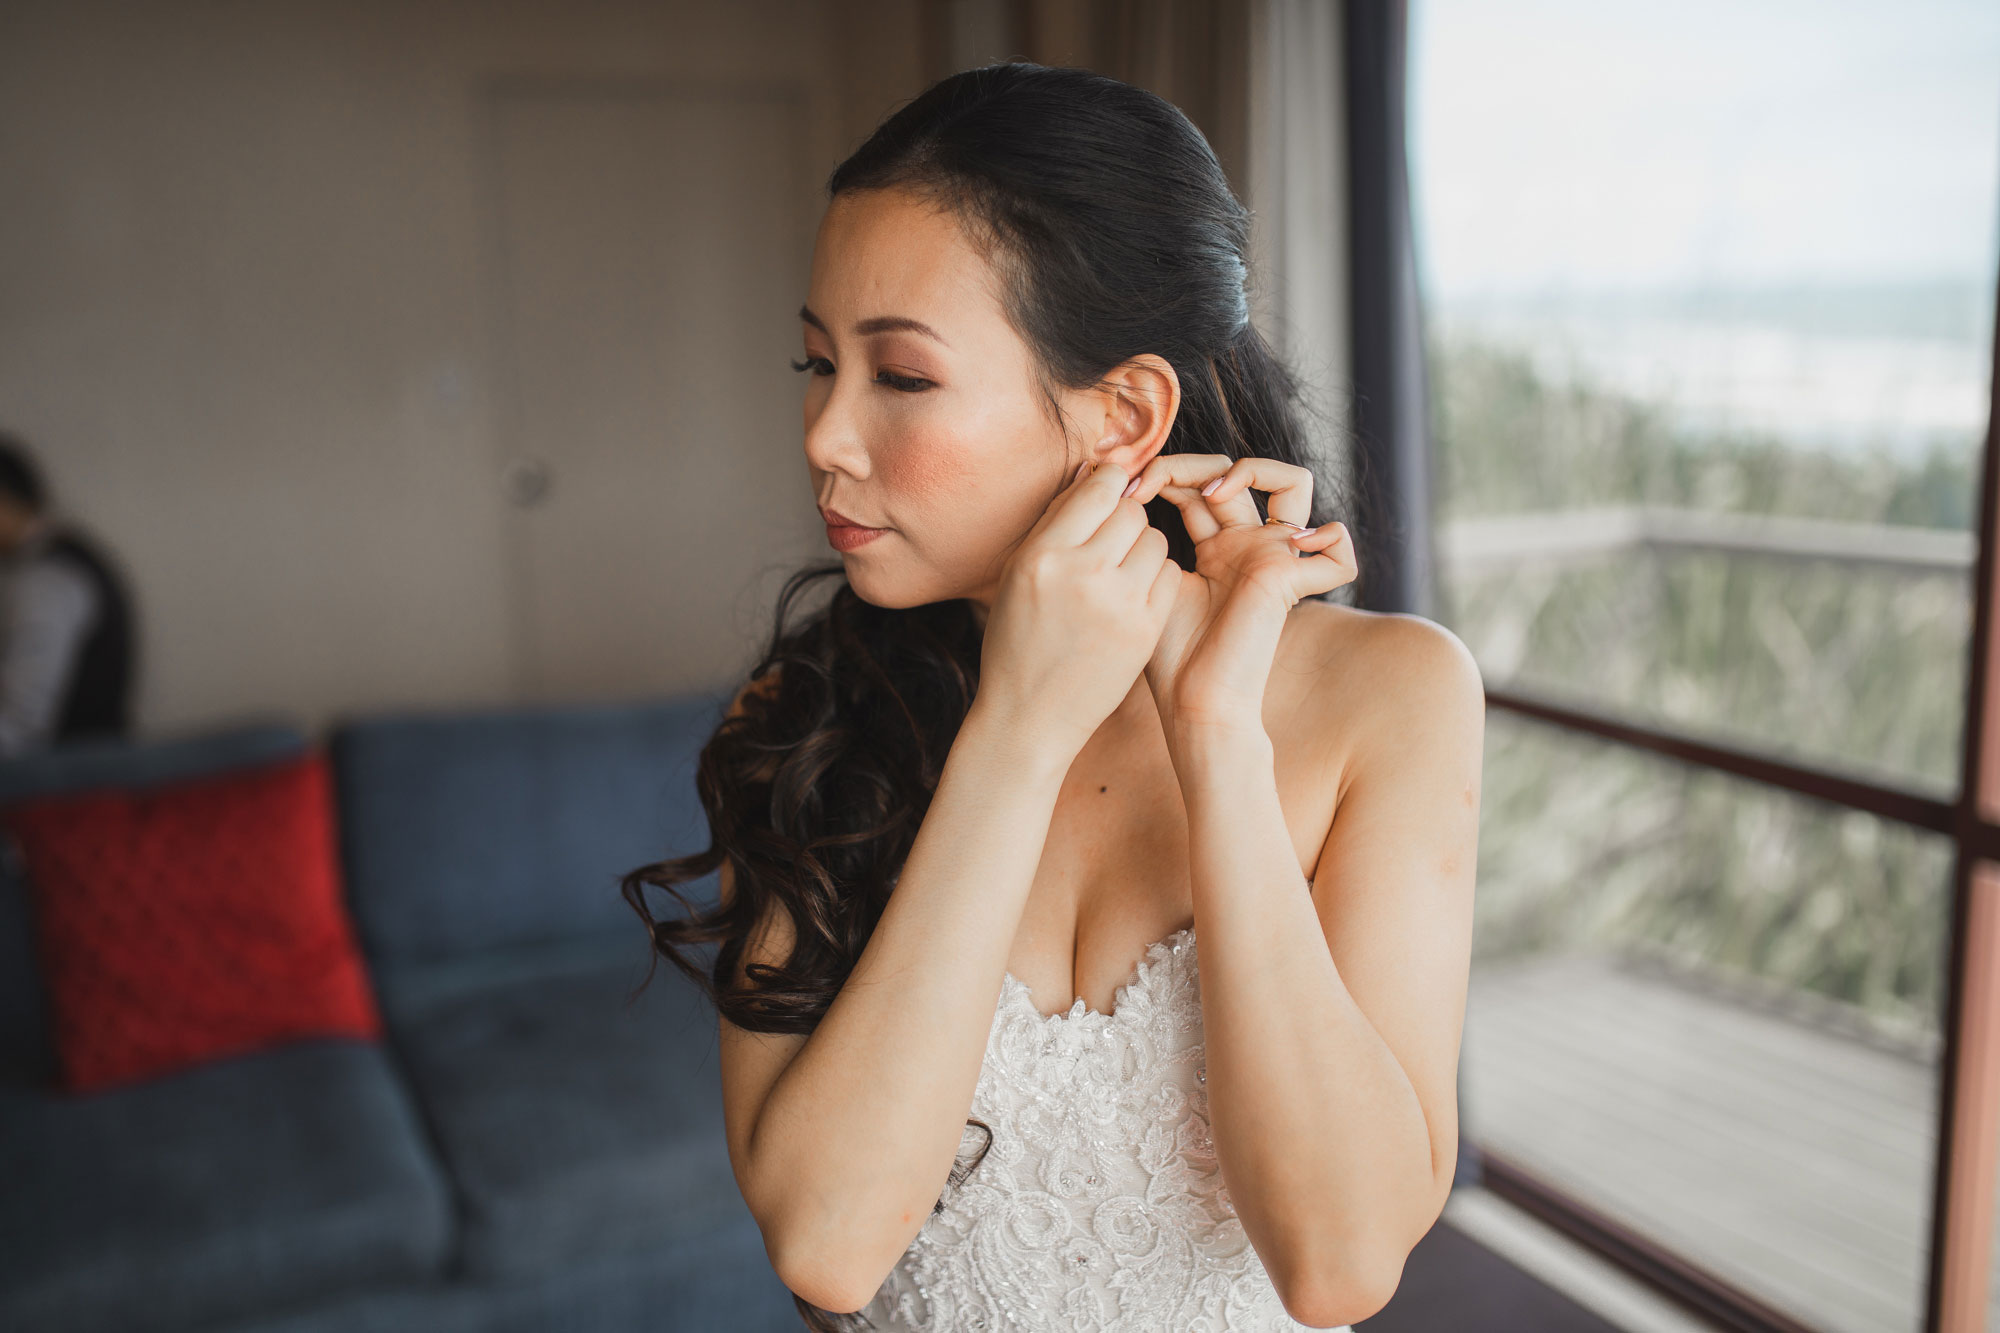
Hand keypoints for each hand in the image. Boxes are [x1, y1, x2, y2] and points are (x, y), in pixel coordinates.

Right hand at [974, 459, 1181, 760]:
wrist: (1030, 717)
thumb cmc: (1018, 641)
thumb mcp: (1016, 575)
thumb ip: (1054, 524)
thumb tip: (1093, 473)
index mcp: (1042, 556)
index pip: (1098, 487)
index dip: (1108, 483)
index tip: (1108, 492)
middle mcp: (1082, 574)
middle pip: (1131, 511)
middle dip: (1124, 517)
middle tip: (1109, 540)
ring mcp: (1119, 604)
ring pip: (1156, 540)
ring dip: (1142, 547)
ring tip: (1118, 571)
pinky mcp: (1146, 630)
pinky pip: (1170, 575)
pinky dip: (1155, 578)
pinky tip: (1132, 595)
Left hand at [1119, 454, 1357, 729]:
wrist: (1193, 703)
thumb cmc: (1169, 655)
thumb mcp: (1151, 580)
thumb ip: (1146, 535)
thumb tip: (1116, 484)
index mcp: (1215, 546)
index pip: (1198, 483)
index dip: (1162, 472)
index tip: (1122, 491)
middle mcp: (1248, 546)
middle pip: (1237, 471)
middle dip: (1189, 464)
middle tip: (1148, 485)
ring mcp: (1273, 559)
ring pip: (1294, 482)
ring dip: (1256, 468)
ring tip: (1215, 492)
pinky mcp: (1289, 578)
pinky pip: (1338, 550)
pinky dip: (1332, 539)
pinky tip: (1295, 542)